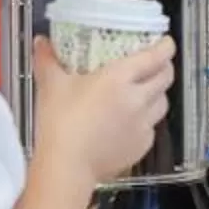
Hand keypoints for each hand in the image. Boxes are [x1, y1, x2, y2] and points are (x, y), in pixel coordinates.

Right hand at [34, 37, 175, 184]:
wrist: (67, 166)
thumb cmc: (60, 124)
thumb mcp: (51, 86)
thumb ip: (48, 60)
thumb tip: (42, 43)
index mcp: (119, 78)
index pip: (156, 57)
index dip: (165, 46)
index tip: (164, 42)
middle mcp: (138, 99)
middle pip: (166, 78)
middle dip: (165, 67)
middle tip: (155, 64)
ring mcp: (143, 124)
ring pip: (163, 103)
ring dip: (158, 94)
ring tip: (145, 92)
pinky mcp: (141, 146)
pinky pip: (152, 128)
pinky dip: (147, 121)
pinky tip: (132, 121)